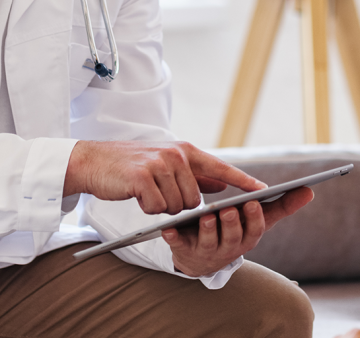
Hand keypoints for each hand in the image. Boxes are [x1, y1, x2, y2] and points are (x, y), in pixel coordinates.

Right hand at [64, 140, 262, 214]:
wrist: (94, 161)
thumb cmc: (132, 167)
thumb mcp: (167, 165)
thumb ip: (196, 175)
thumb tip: (223, 185)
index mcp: (185, 151)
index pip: (221, 168)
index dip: (243, 180)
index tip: (265, 190)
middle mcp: (176, 155)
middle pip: (194, 200)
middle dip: (178, 205)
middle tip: (158, 193)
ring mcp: (160, 165)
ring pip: (177, 206)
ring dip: (162, 207)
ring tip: (147, 192)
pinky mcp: (143, 178)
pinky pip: (158, 209)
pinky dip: (147, 208)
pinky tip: (137, 195)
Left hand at [161, 186, 313, 276]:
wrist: (202, 256)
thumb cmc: (234, 231)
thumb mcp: (257, 219)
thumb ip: (282, 205)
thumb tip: (310, 190)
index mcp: (247, 238)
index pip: (255, 230)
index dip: (254, 218)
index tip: (253, 203)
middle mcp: (229, 249)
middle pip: (233, 238)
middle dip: (232, 224)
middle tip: (229, 209)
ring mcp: (206, 252)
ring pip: (209, 243)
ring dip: (208, 230)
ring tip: (206, 215)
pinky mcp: (185, 252)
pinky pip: (179, 246)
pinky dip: (174, 238)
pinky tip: (168, 228)